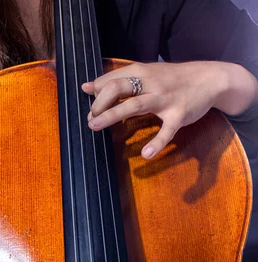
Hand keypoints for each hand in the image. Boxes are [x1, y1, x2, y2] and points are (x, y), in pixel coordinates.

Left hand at [82, 60, 255, 159]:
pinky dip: (157, 143)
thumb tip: (88, 87)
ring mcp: (165, 99)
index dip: (97, 91)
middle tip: (89, 119)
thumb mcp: (147, 74)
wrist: (209, 78)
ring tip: (94, 126)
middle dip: (100, 103)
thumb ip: (120, 80)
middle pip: (118, 87)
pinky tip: (146, 154)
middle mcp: (151, 83)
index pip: (112, 78)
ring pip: (135, 105)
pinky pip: (166, 131)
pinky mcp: (178, 115)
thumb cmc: (173, 79)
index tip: (87, 104)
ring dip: (112, 116)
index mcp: (141, 72)